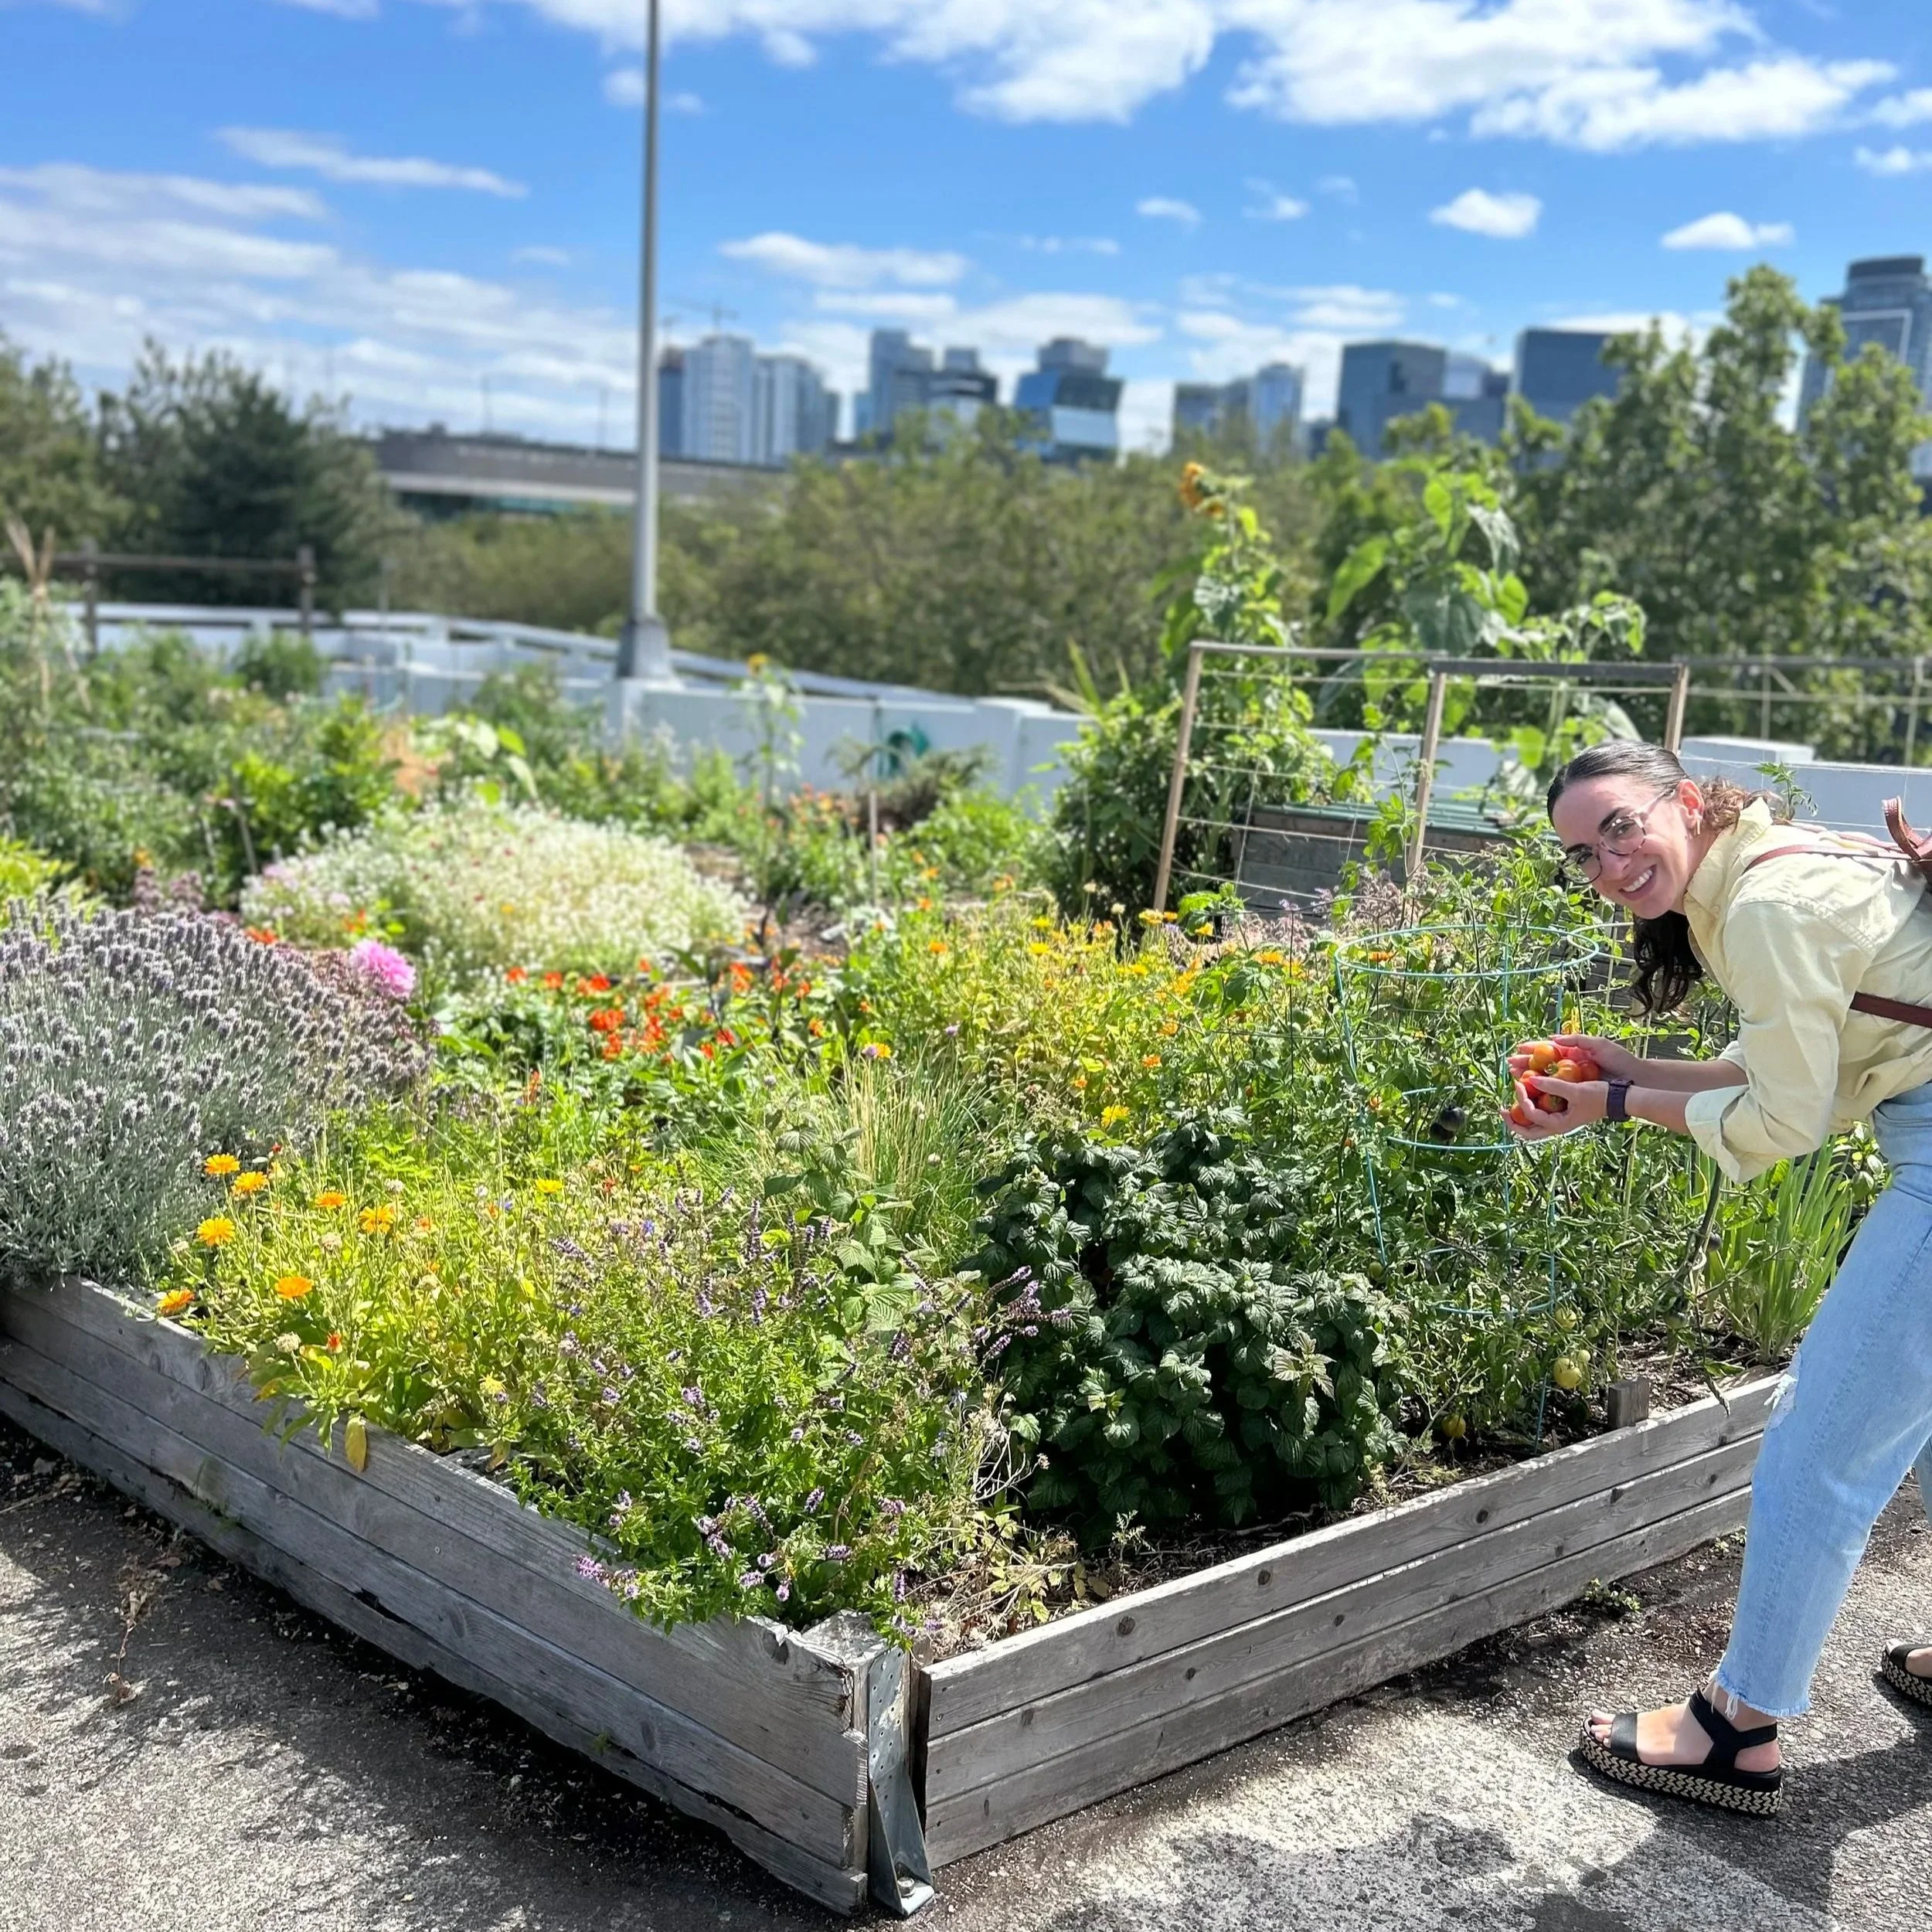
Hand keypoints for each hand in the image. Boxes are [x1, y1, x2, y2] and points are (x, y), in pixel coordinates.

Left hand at [1504, 1073, 1607, 1137]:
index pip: (1531, 1115)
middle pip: (1528, 1132)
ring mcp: (1561, 1122)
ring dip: (1520, 1117)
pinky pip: (1543, 1116)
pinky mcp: (1564, 1114)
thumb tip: (1530, 1079)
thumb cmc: (1599, 1096)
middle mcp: (1558, 1126)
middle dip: (1512, 1123)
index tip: (1517, 1083)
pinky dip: (1532, 1110)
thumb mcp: (1576, 1090)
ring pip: (1534, 1126)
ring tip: (1509, 1105)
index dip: (1521, 1099)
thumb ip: (1553, 1084)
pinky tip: (1529, 1097)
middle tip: (1500, 1110)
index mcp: (1559, 1125)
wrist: (1619, 1099)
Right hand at [1505, 1033, 1642, 1081]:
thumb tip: (1552, 1038)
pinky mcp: (1578, 1093)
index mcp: (1575, 1053)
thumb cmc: (1620, 1060)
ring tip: (1514, 1075)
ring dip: (1528, 1077)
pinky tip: (1531, 1091)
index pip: (1548, 1049)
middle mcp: (1571, 1067)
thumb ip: (1577, 1040)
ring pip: (1545, 1078)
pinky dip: (1541, 1091)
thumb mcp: (1599, 1044)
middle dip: (1525, 1063)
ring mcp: (1574, 1081)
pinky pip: (1555, 1092)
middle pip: (1542, 1064)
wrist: (1636, 1080)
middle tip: (1509, 1064)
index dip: (1533, 1048)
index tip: (1518, 1048)